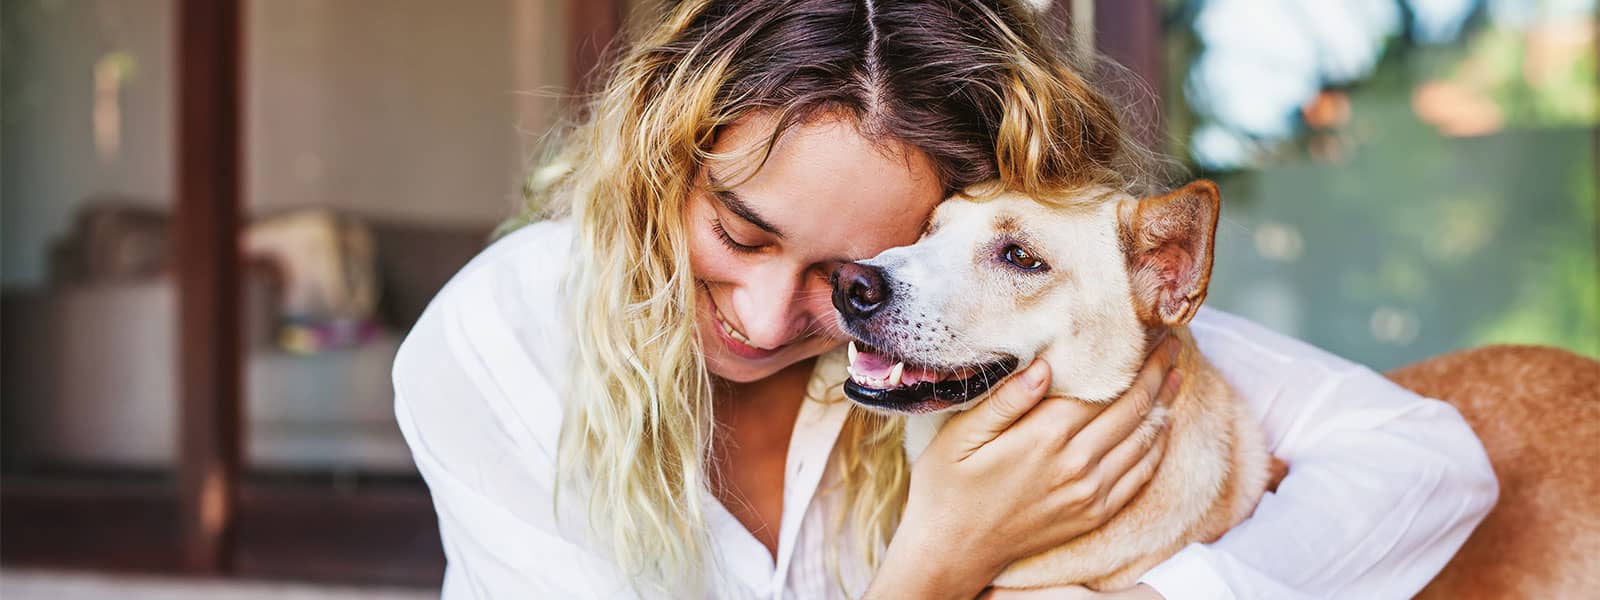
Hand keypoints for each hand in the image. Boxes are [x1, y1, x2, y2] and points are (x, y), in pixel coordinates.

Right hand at [866, 338, 1182, 598]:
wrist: (952, 551)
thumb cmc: (947, 487)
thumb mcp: (960, 435)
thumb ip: (1005, 400)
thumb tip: (1046, 365)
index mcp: (1043, 436)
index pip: (1104, 388)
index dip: (1132, 359)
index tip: (1147, 333)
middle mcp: (1076, 464)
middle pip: (1132, 409)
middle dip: (1157, 374)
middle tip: (1171, 346)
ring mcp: (1090, 493)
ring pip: (1144, 441)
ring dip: (1164, 405)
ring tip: (1176, 376)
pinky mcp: (1094, 515)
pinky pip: (1140, 476)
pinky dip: (1156, 447)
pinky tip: (1160, 427)